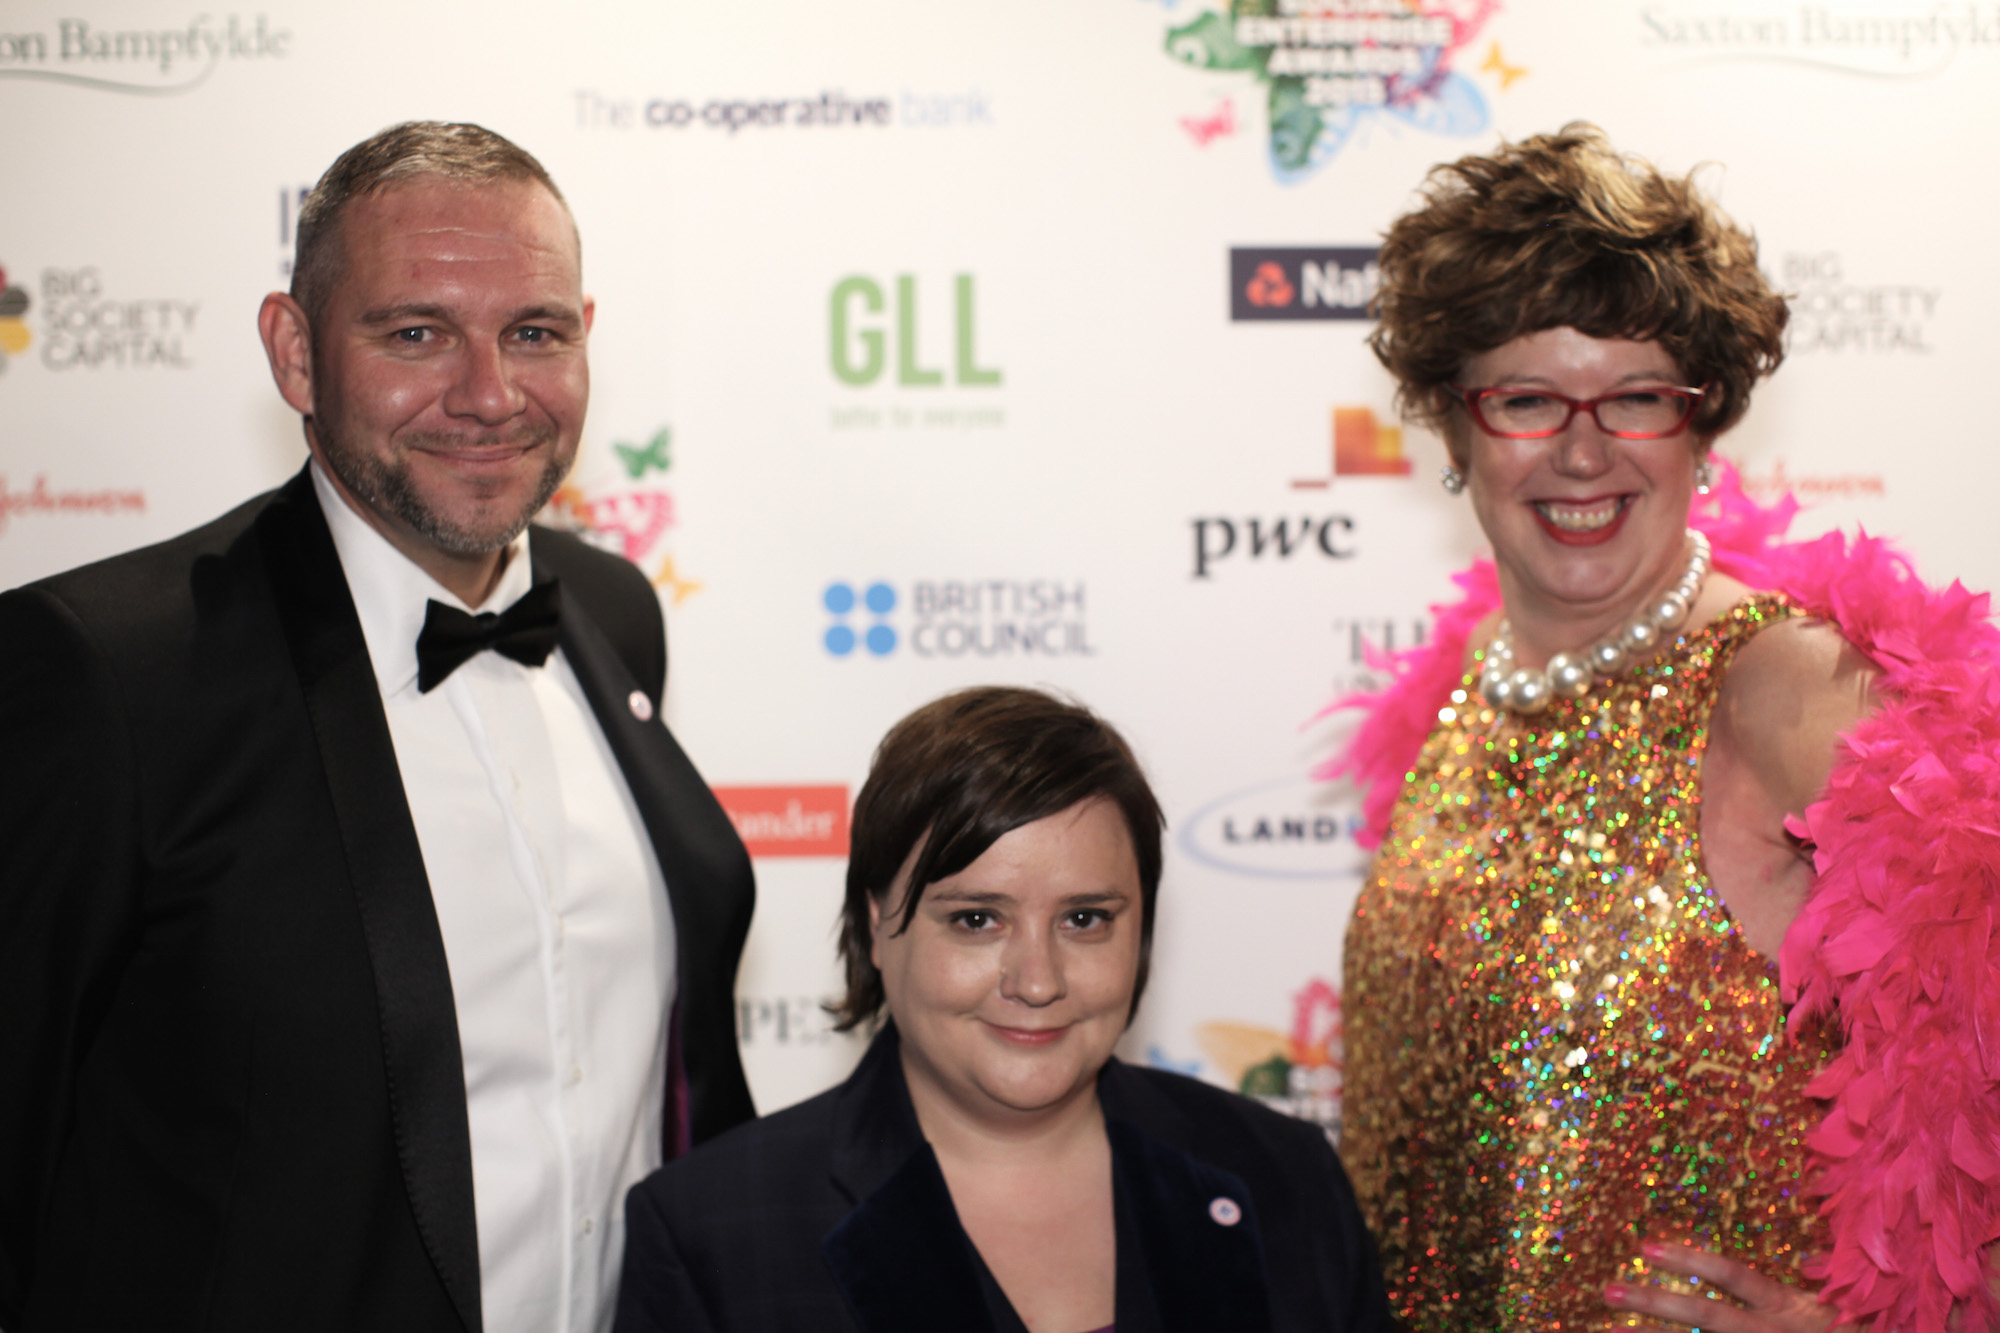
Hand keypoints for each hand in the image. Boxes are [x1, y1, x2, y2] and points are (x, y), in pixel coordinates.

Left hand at [1602, 1241, 1840, 1332]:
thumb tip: (1798, 1260)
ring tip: (1607, 1330)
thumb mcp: (1839, 1305)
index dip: (1691, 1259)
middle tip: (1607, 1290)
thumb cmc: (1861, 1329)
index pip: (1733, 1276)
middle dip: (1655, 1302)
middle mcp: (1773, 1331)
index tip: (1646, 1246)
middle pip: (1706, 1315)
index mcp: (1790, 1307)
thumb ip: (1810, 1281)